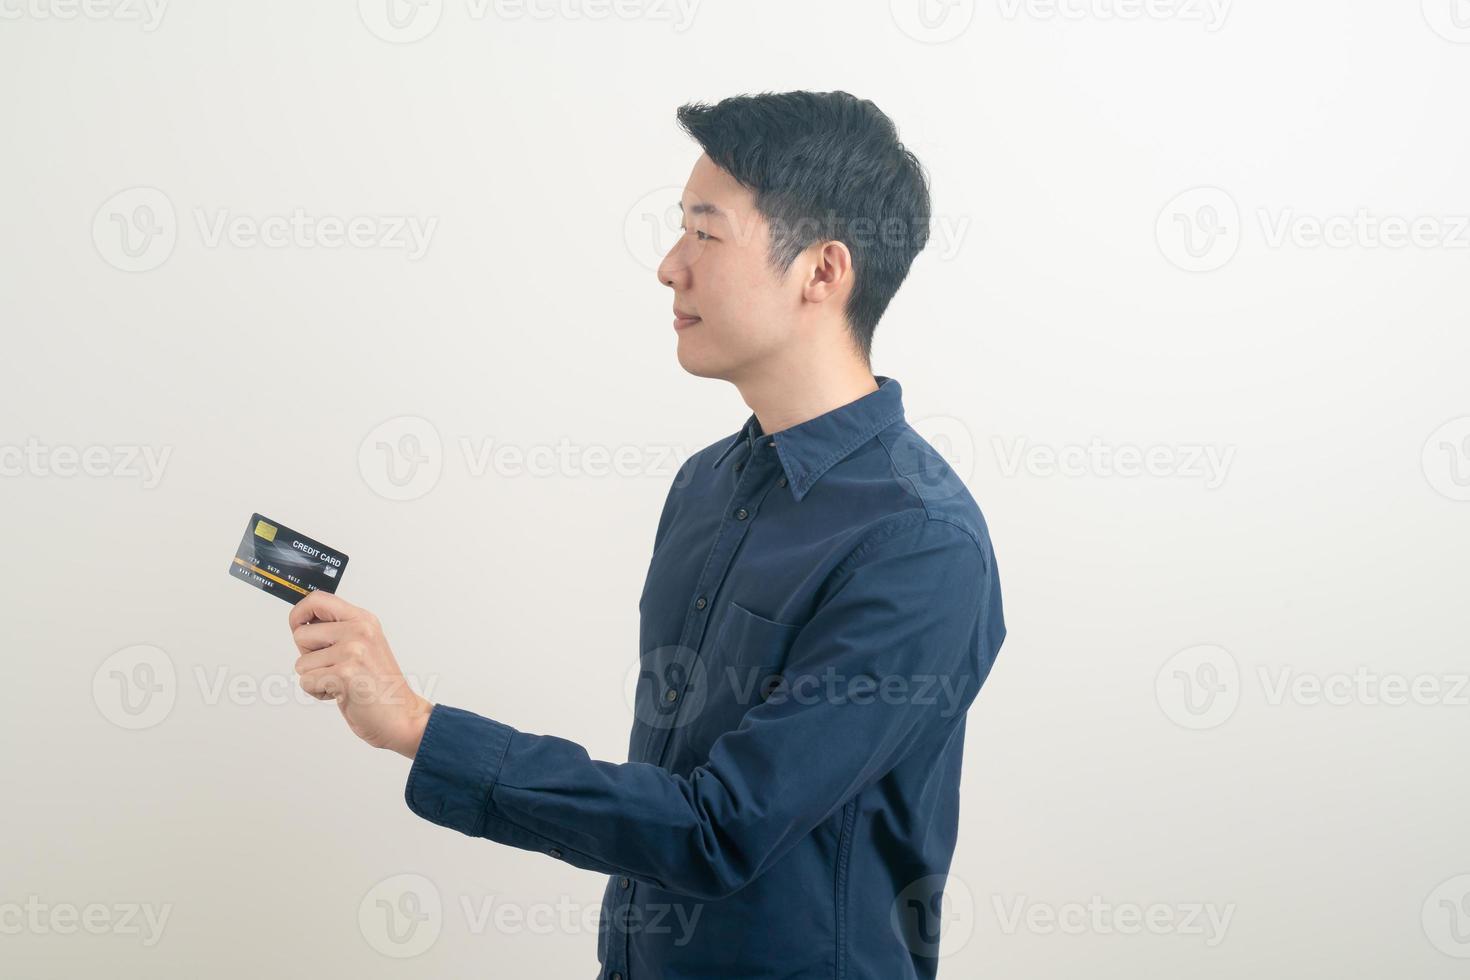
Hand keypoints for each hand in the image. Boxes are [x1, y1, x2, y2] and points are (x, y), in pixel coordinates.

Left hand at [288, 591, 433, 757]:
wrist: (402, 716)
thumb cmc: (381, 687)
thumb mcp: (364, 647)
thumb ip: (338, 632)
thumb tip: (302, 625)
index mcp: (363, 620)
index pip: (318, 600)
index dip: (299, 614)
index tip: (298, 626)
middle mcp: (359, 630)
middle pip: (301, 634)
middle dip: (309, 656)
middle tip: (334, 667)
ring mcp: (353, 651)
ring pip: (302, 663)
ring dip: (316, 678)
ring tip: (341, 683)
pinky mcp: (345, 674)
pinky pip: (307, 682)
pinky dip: (318, 693)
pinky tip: (341, 693)